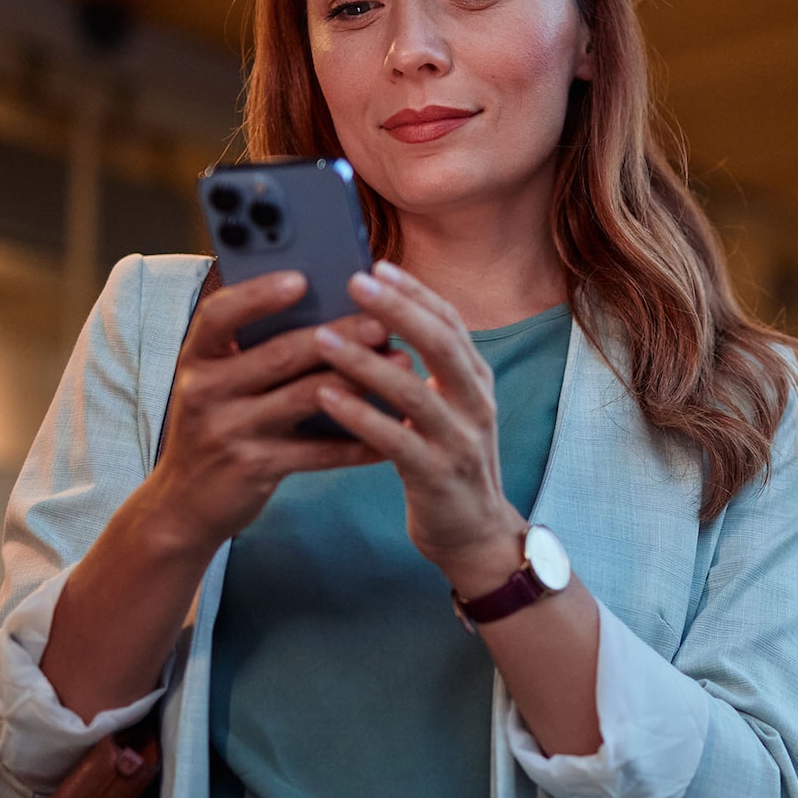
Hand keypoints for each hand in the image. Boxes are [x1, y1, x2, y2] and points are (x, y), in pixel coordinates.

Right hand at [137, 270, 388, 554]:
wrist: (184, 504)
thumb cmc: (218, 426)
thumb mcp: (221, 384)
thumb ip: (257, 351)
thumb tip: (333, 314)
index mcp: (197, 358)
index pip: (219, 315)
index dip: (259, 295)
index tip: (302, 278)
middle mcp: (204, 390)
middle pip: (279, 354)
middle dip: (338, 336)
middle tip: (382, 322)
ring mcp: (226, 431)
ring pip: (304, 398)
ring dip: (359, 380)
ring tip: (401, 365)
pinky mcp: (252, 468)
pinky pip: (316, 451)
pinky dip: (358, 440)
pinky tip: (392, 430)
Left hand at [311, 261, 530, 595]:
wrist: (475, 534)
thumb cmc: (447, 463)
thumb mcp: (447, 408)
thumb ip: (424, 370)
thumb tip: (380, 322)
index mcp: (476, 381)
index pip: (449, 321)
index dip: (415, 291)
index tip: (377, 263)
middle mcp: (476, 403)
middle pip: (440, 342)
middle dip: (397, 308)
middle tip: (352, 280)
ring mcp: (460, 439)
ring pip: (414, 389)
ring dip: (365, 360)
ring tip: (322, 336)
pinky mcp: (437, 475)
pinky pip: (395, 439)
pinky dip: (360, 415)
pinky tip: (326, 396)